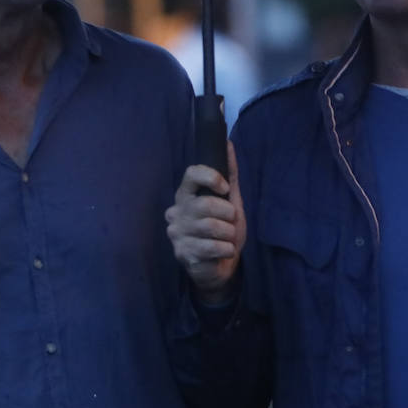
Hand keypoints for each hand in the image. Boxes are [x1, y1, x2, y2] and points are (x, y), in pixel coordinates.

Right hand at [165, 141, 244, 304]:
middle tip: (230, 223)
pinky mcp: (182, 253)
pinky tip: (224, 251)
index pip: (191, 174)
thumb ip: (229, 174)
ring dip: (229, 234)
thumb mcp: (230, 200)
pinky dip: (226, 249)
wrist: (220, 265)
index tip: (225, 189)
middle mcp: (176, 211)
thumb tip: (228, 142)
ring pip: (211, 226)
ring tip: (227, 238)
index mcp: (186, 194)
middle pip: (206, 204)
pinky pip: (212, 247)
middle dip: (228, 215)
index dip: (211, 177)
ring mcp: (176, 233)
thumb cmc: (223, 229)